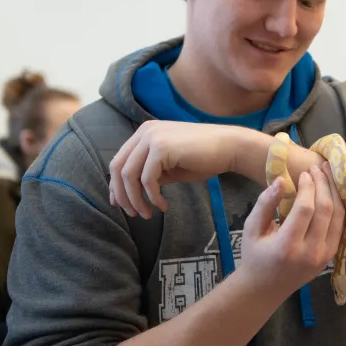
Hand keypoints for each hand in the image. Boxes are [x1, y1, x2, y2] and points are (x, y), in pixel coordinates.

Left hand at [109, 120, 238, 217]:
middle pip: (118, 168)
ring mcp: (152, 137)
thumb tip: (128, 193)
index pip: (119, 161)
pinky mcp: (161, 147)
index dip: (116, 186)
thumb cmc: (204, 158)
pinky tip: (163, 205)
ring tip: (147, 214)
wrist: (229, 148)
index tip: (121, 205)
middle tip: (134, 213)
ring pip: (129, 175)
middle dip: (122, 195)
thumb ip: (149, 174)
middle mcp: (145, 131)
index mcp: (145, 133)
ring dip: (136, 199)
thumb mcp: (169, 167)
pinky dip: (152, 196)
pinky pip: (147, 179)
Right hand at [239, 163, 345, 300]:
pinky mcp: (330, 256)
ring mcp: (324, 256)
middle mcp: (310, 253)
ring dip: (336, 192)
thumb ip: (265, 203)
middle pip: (326, 210)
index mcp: (288, 246)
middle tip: (319, 167)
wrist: (265, 289)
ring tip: (329, 173)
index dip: (308, 187)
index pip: (306, 209)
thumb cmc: (254, 255)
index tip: (304, 172)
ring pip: (339, 217)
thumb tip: (282, 180)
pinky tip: (337, 191)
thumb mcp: (251, 228)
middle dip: (324, 184)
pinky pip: (341, 226)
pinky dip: (341, 206)